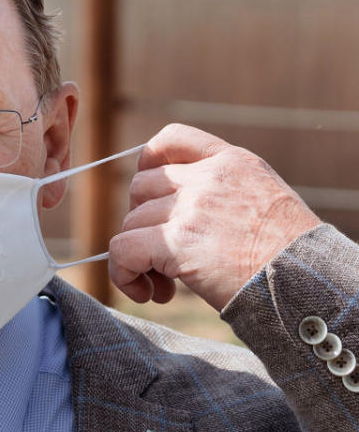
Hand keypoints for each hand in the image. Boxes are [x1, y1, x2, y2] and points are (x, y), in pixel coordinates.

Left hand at [109, 124, 320, 310]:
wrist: (307, 282)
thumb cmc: (291, 254)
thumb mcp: (264, 200)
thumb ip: (222, 193)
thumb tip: (177, 213)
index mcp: (232, 162)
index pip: (171, 138)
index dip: (148, 163)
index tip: (149, 196)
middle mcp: (208, 178)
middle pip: (141, 187)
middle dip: (142, 221)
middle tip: (161, 255)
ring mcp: (191, 207)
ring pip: (131, 223)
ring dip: (137, 258)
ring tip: (162, 286)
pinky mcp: (176, 242)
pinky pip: (123, 250)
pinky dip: (123, 274)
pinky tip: (147, 293)